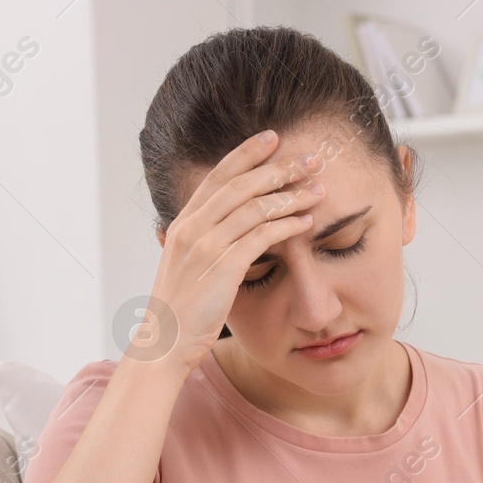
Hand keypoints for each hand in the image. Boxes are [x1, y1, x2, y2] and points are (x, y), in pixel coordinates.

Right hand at [145, 129, 323, 375]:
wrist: (165, 343)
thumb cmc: (180, 311)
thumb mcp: (185, 267)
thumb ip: (200, 243)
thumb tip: (217, 228)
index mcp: (182, 223)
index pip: (217, 176)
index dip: (246, 154)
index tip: (272, 138)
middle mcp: (192, 228)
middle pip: (241, 184)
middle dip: (278, 167)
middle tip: (310, 157)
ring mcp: (206, 246)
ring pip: (255, 207)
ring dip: (291, 195)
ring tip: (318, 189)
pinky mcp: (223, 267)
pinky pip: (262, 236)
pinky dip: (288, 225)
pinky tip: (307, 221)